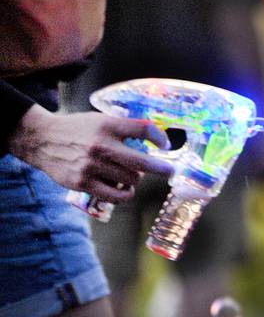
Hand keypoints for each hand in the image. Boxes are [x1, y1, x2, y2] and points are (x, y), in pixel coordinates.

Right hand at [7, 105, 172, 202]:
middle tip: (168, 171)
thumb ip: (123, 129)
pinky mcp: (83, 183)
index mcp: (107, 125)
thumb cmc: (77, 130)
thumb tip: (154, 139)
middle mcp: (101, 145)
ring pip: (131, 180)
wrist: (41, 139)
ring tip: (131, 176)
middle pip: (143, 163)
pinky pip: (116, 196)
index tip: (166, 145)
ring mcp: (92, 166)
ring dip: (136, 180)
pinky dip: (126, 195)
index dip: (160, 138)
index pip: (143, 129)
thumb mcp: (100, 120)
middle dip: (161, 169)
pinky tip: (126, 190)